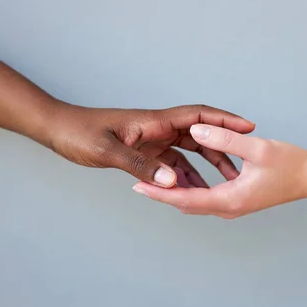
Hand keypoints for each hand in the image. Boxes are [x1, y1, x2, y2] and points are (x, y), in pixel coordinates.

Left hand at [44, 104, 254, 186]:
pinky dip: (183, 176)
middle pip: (199, 136)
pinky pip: (171, 164)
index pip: (198, 116)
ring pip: (188, 153)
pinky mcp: (143, 152)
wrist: (58, 130)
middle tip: (242, 167)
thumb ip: (140, 166)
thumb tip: (173, 182)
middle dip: (222, 150)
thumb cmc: (79, 132)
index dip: (224, 121)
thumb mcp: (107, 150)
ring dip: (205, 167)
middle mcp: (158, 128)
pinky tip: (190, 190)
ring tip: (224, 184)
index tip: (248, 127)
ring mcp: (151, 140)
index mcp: (154, 121)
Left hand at [132, 124, 306, 218]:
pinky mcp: (236, 198)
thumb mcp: (257, 147)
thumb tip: (197, 129)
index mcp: (229, 198)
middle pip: (185, 202)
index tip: (136, 185)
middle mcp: (228, 207)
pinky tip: (182, 174)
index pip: (184, 198)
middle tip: (135, 182)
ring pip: (194, 199)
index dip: (159, 191)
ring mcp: (232, 205)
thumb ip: (225, 138)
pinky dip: (191, 187)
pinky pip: (206, 196)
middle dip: (160, 192)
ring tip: (152, 177)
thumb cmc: (290, 163)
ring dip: (175, 189)